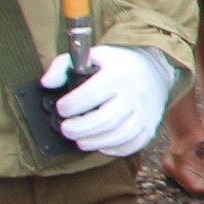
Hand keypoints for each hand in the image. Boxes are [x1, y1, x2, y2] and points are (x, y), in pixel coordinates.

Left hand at [42, 42, 172, 157]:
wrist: (157, 68)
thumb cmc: (119, 63)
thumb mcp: (92, 55)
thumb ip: (63, 65)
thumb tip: (47, 83)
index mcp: (118, 74)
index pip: (89, 95)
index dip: (68, 106)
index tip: (61, 109)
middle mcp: (134, 93)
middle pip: (104, 120)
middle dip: (78, 129)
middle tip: (66, 129)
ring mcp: (145, 112)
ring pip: (118, 136)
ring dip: (93, 142)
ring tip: (80, 140)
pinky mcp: (150, 126)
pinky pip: (132, 145)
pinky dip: (114, 149)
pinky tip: (101, 143)